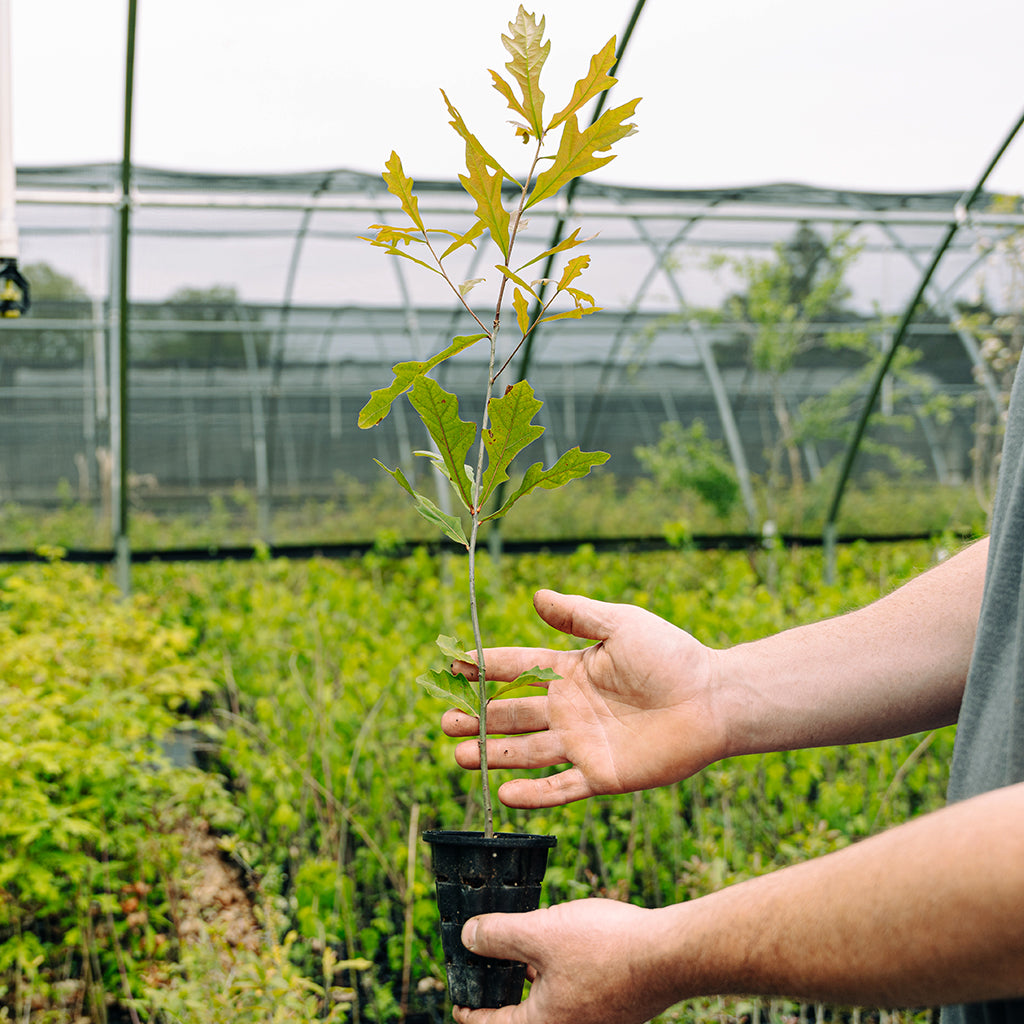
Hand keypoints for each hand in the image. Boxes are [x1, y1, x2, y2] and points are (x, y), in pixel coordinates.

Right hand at [442, 589, 725, 806]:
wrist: (713, 699)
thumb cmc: (671, 656)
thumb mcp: (621, 625)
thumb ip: (577, 616)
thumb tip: (536, 596)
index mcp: (572, 672)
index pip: (518, 669)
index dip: (486, 667)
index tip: (454, 665)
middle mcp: (571, 709)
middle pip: (513, 714)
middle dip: (478, 718)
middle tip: (444, 721)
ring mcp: (584, 744)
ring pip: (528, 752)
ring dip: (494, 755)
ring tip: (457, 755)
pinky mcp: (603, 775)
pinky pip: (561, 788)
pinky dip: (533, 794)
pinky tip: (504, 793)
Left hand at [452, 900, 674, 1023]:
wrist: (669, 953)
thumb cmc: (605, 947)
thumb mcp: (540, 932)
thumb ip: (498, 935)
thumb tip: (468, 937)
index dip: (470, 1010)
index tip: (458, 1003)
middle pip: (522, 1012)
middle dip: (503, 985)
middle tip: (488, 960)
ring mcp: (594, 1020)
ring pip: (549, 999)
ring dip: (533, 973)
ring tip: (525, 941)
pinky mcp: (614, 1006)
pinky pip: (574, 991)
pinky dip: (559, 970)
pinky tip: (563, 940)